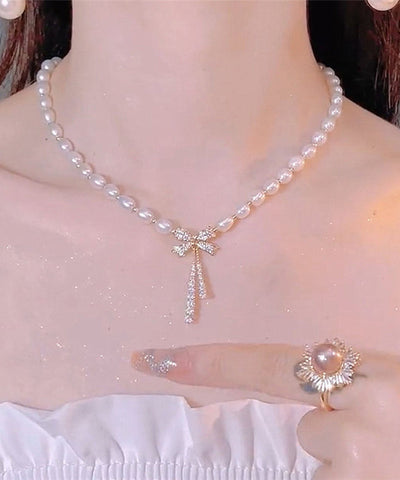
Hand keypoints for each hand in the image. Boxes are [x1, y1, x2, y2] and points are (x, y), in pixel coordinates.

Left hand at [131, 342, 399, 479]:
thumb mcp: (396, 387)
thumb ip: (351, 390)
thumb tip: (312, 414)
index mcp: (371, 374)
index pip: (266, 364)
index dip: (206, 362)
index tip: (148, 358)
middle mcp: (361, 420)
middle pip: (306, 430)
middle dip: (334, 438)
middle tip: (384, 442)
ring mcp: (360, 464)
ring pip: (322, 464)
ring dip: (350, 468)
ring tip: (388, 457)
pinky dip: (349, 479)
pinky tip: (380, 465)